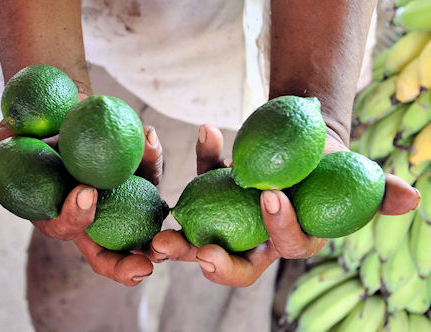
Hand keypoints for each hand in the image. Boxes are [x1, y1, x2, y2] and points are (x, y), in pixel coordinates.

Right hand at [0, 101, 163, 286]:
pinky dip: (150, 153)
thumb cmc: (22, 134)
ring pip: (145, 209)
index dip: (78, 223)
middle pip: (117, 248)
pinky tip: (148, 135)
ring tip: (153, 170)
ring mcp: (122, 193)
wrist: (52, 105)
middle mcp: (97, 213)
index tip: (85, 195)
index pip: (71, 233)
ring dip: (156, 201)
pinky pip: (150, 168)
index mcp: (62, 216)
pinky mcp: (139, 170)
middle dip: (132, 261)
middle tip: (149, 257)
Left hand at [149, 124, 419, 286]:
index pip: (285, 246)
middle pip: (234, 262)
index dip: (280, 228)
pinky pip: (201, 180)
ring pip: (201, 237)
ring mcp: (228, 218)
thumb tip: (412, 199)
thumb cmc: (327, 161)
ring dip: (180, 238)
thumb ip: (377, 191)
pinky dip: (202, 159)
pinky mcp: (211, 192)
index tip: (271, 197)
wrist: (301, 137)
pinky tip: (206, 133)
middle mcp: (256, 236)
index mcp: (291, 237)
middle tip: (199, 251)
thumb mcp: (351, 173)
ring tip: (162, 231)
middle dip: (216, 263)